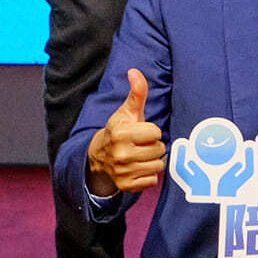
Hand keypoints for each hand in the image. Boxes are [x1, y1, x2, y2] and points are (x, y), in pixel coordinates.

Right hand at [88, 69, 165, 196]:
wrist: (98, 158)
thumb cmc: (119, 131)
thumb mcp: (127, 112)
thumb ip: (136, 93)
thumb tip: (134, 71)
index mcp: (121, 134)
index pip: (156, 133)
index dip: (151, 131)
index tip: (141, 132)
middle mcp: (121, 154)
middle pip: (159, 150)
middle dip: (153, 146)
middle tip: (140, 145)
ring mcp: (123, 172)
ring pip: (158, 166)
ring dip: (152, 161)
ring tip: (140, 156)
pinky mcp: (126, 186)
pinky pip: (152, 181)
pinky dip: (148, 176)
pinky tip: (137, 169)